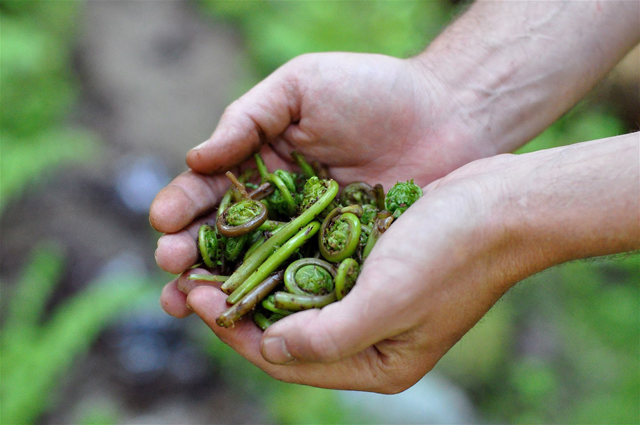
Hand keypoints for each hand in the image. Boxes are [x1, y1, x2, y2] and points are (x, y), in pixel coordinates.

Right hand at [150, 51, 491, 274]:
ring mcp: (311, 238)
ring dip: (220, 286)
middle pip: (224, 238)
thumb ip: (248, 117)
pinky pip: (304, 285)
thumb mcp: (302, 86)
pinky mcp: (344, 262)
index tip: (164, 222)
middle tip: (171, 269)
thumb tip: (196, 158)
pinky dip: (275, 301)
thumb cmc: (374, 91)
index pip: (210, 190)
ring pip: (256, 269)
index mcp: (261, 163)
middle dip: (191, 254)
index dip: (183, 207)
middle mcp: (280, 206)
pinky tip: (249, 314)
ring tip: (190, 302)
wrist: (449, 114)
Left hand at [160, 133, 637, 391]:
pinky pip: (312, 263)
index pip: (288, 358)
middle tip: (188, 277)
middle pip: (284, 328)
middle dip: (234, 305)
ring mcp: (369, 299)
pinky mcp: (370, 263)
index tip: (197, 298)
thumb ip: (328, 336)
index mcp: (376, 362)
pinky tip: (253, 230)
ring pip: (292, 294)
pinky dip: (281, 251)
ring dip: (251, 275)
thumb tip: (269, 347)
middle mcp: (368, 336)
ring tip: (207, 255)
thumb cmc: (453, 253)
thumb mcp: (391, 300)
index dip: (236, 331)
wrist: (503, 201)